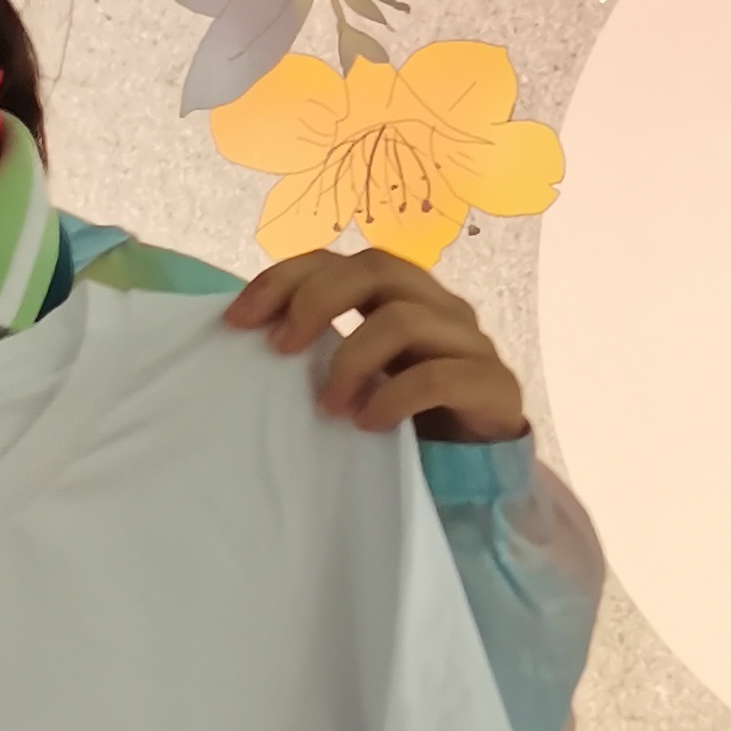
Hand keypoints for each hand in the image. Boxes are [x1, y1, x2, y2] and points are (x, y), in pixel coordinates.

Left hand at [223, 251, 528, 443]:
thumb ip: (319, 351)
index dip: (283, 279)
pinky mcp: (493, 385)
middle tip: (281, 349)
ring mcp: (469, 342)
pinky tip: (369, 424)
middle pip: (375, 268)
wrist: (479, 471)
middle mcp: (437, 306)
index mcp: (400, 296)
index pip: (337, 260)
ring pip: (404, 318)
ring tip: (328, 405)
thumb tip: (243, 335)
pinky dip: (395, 397)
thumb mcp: (355, 378)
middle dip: (316, 302)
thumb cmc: (405, 422)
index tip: (237, 321)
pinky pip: (440, 376)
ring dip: (353, 358)